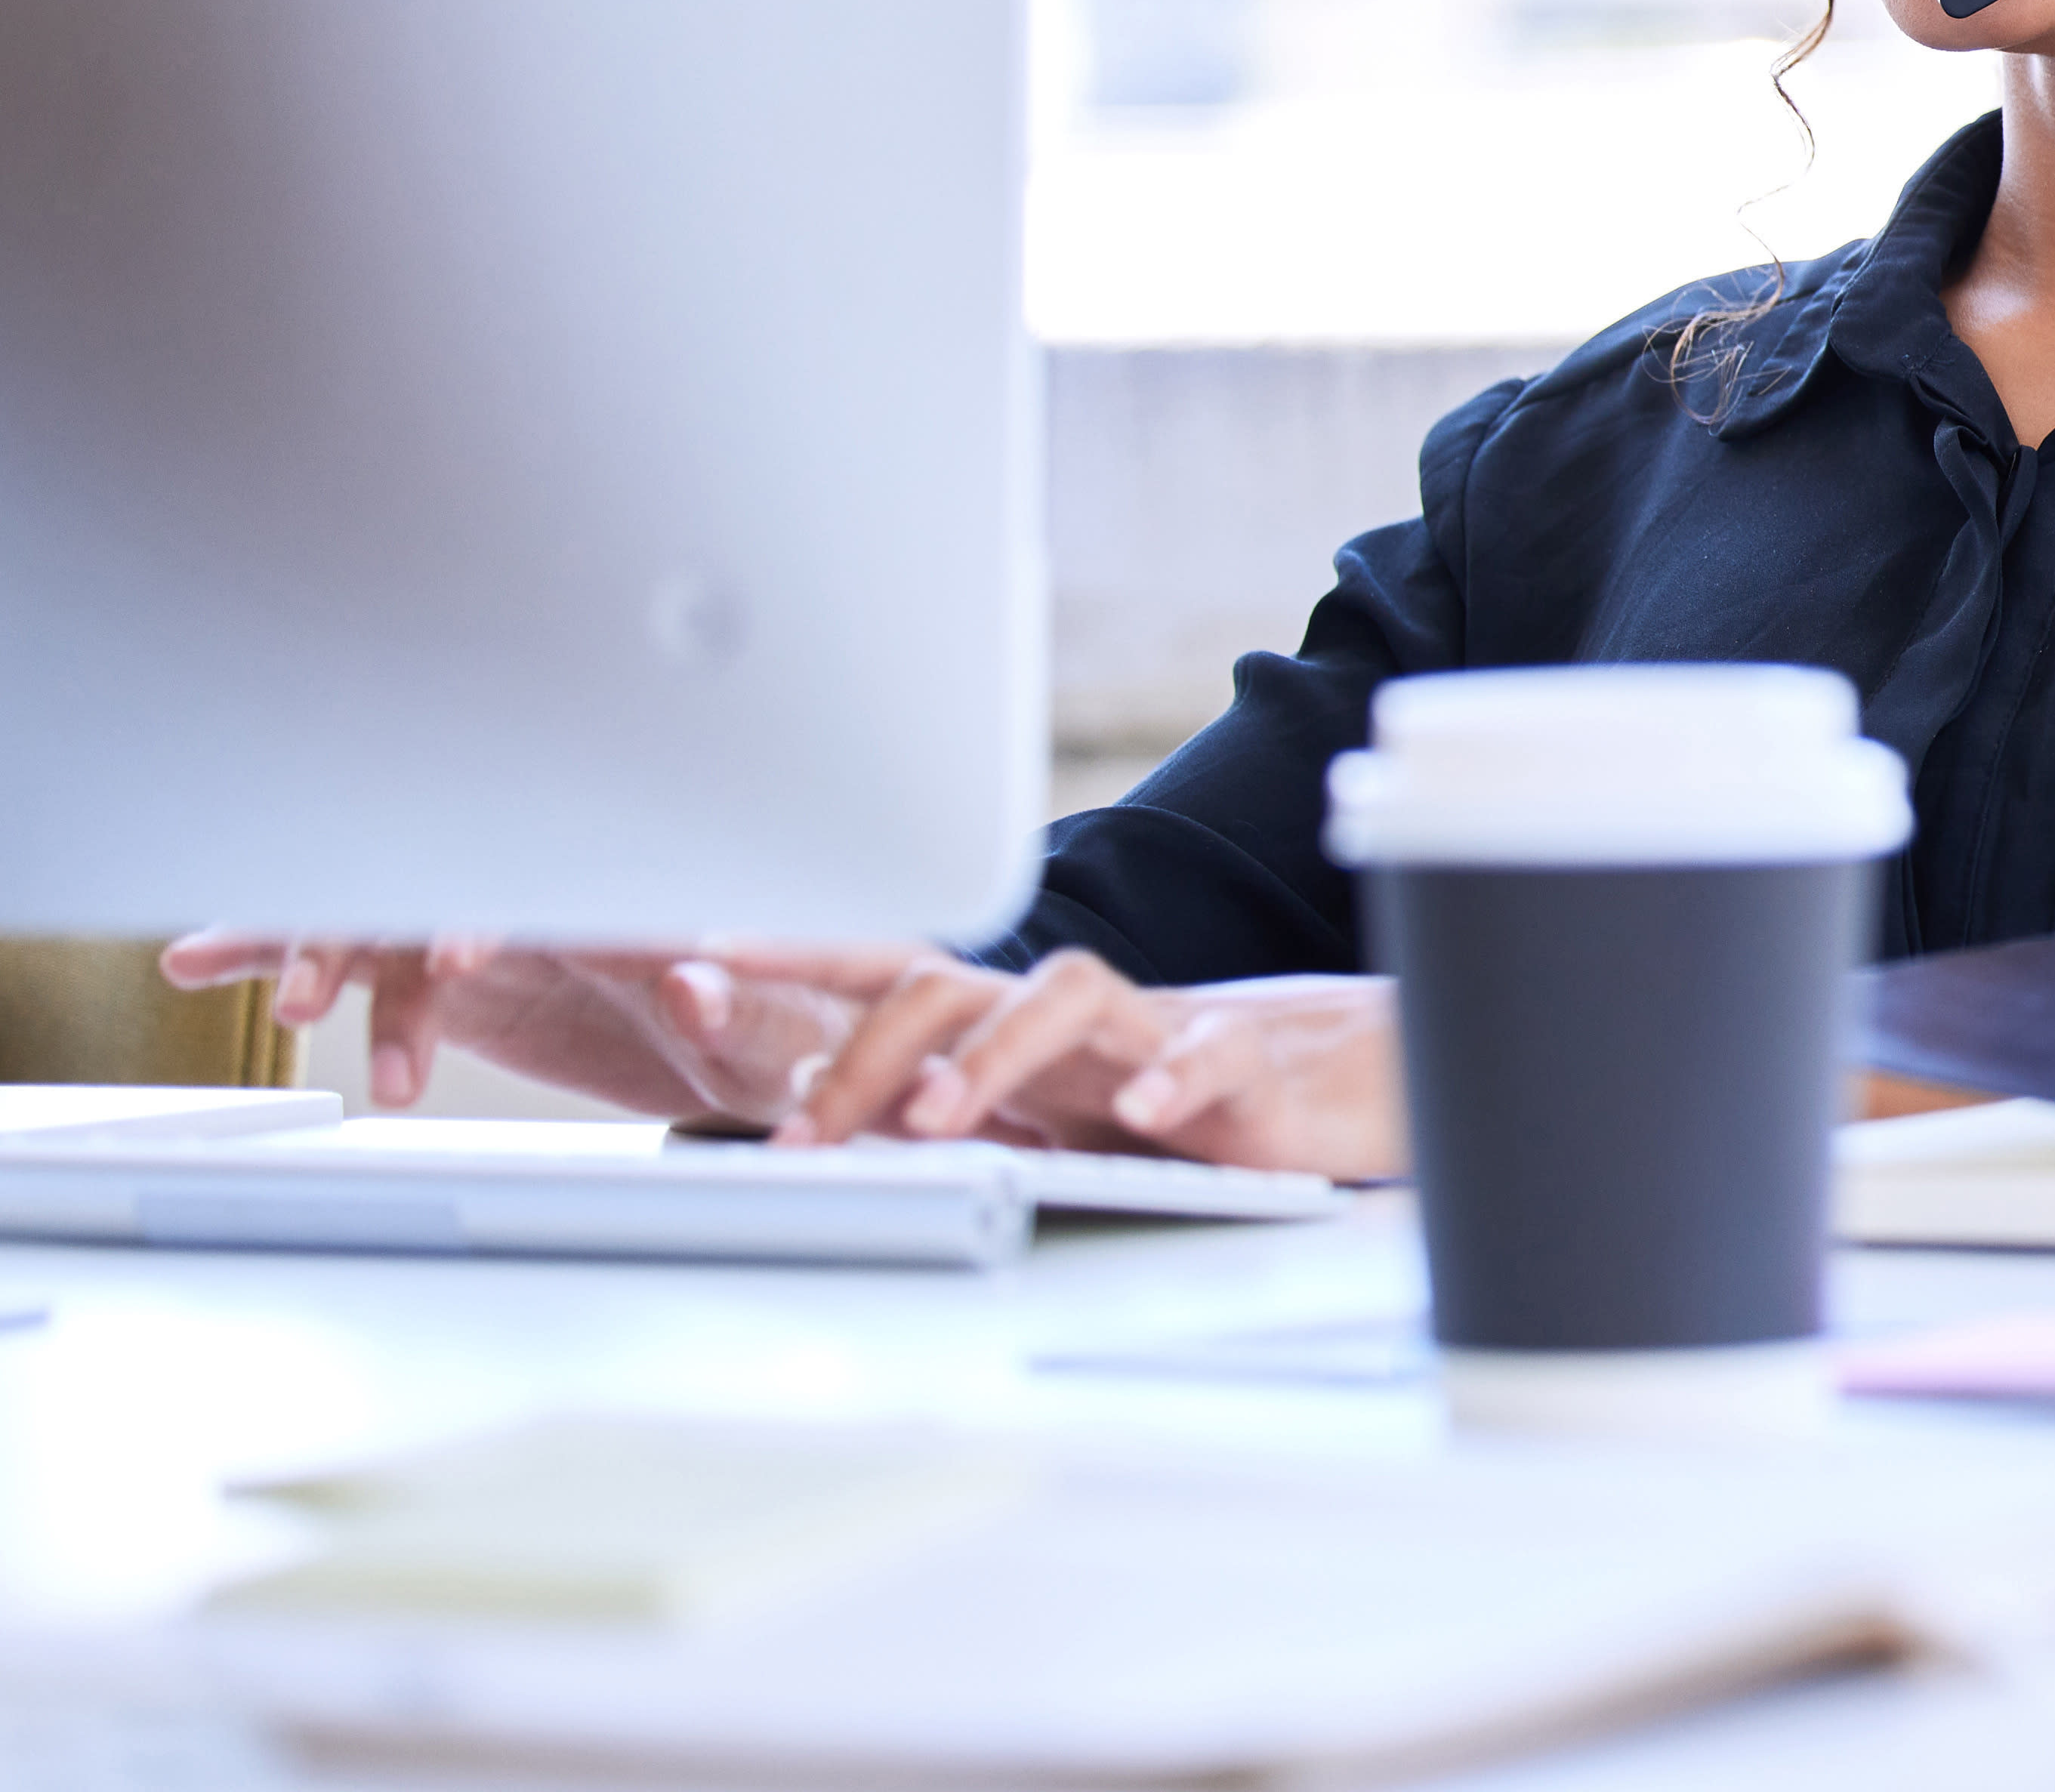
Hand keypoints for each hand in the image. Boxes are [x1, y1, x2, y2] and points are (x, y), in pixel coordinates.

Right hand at [157, 932, 869, 1122]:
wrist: (760, 1050)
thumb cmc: (782, 1022)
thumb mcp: (774, 1022)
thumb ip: (731, 1001)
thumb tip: (697, 989)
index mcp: (620, 895)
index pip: (538, 885)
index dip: (490, 916)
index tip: (457, 961)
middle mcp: (540, 897)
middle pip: (434, 890)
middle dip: (380, 933)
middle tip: (334, 993)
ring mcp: (479, 927)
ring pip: (374, 919)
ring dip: (314, 950)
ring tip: (289, 1008)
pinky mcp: (439, 976)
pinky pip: (346, 957)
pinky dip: (268, 951)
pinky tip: (196, 961)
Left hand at [746, 949, 1405, 1178]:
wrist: (1321, 1091)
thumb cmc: (1158, 1106)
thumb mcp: (1033, 1117)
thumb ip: (934, 1105)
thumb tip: (806, 1105)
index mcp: (1005, 1028)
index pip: (889, 971)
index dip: (799, 951)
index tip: (705, 952)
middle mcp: (1063, 1016)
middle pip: (953, 985)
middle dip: (869, 1048)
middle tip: (808, 1131)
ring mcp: (1147, 1032)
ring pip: (1061, 997)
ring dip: (988, 1055)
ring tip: (936, 1123)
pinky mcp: (1237, 1067)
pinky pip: (1204, 1053)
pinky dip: (1169, 1078)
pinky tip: (1141, 1116)